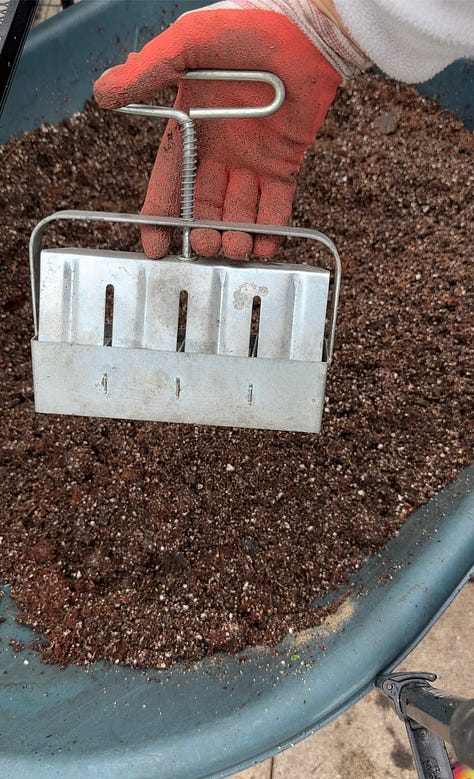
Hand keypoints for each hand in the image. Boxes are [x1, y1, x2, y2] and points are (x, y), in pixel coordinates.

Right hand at [93, 8, 340, 259]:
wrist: (305, 31)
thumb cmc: (247, 28)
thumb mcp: (189, 43)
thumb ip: (149, 70)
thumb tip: (102, 94)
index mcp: (191, 129)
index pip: (170, 182)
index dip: (160, 216)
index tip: (156, 246)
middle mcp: (220, 151)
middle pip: (205, 208)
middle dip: (203, 233)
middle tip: (206, 246)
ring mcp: (253, 161)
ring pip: (239, 213)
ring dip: (236, 237)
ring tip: (235, 249)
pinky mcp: (285, 164)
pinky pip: (275, 207)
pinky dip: (270, 230)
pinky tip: (264, 248)